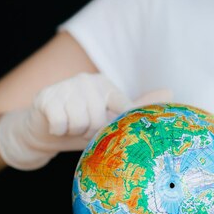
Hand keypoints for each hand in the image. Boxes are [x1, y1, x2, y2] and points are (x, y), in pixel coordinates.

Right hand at [0, 72, 171, 169]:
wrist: (43, 132)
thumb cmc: (81, 126)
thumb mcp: (111, 119)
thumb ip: (138, 107)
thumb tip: (171, 92)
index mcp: (105, 85)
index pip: (121, 110)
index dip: (108, 126)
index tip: (100, 127)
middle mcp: (87, 81)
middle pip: (99, 120)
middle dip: (89, 131)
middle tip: (81, 128)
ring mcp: (65, 86)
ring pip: (80, 122)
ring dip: (74, 131)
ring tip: (69, 126)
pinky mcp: (47, 97)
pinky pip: (62, 123)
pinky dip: (59, 131)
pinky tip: (55, 125)